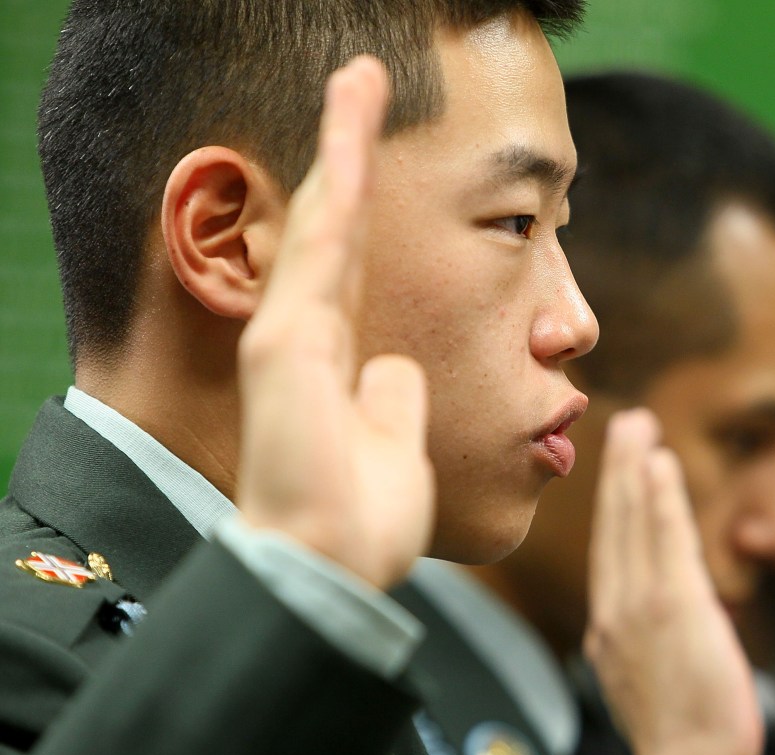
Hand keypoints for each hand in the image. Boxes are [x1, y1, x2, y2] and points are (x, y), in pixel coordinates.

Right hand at [236, 57, 434, 588]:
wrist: (332, 565)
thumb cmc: (363, 518)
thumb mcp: (396, 443)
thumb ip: (393, 399)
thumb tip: (401, 369)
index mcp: (337, 358)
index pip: (354, 262)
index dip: (364, 206)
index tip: (375, 153)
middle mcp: (308, 336)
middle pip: (335, 228)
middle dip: (348, 155)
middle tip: (358, 84)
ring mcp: (292, 336)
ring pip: (322, 224)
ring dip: (341, 150)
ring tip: (355, 82)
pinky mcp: (286, 346)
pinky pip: (321, 257)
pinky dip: (337, 196)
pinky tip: (351, 141)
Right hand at [585, 410, 763, 754]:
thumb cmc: (679, 739)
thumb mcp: (648, 682)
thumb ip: (642, 642)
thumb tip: (648, 628)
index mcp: (609, 628)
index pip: (611, 552)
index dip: (614, 506)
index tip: (621, 472)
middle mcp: (616, 609)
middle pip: (615, 527)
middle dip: (619, 472)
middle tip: (624, 425)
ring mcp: (640, 604)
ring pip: (634, 523)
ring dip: (636, 469)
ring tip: (640, 427)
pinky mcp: (672, 605)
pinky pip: (665, 538)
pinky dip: (660, 497)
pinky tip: (660, 462)